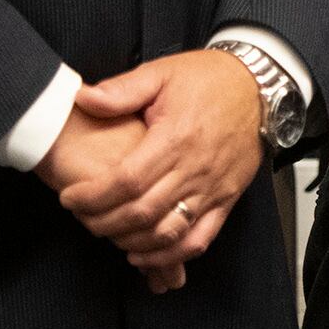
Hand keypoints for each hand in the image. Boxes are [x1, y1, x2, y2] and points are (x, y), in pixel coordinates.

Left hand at [51, 49, 266, 291]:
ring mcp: (213, 188)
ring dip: (132, 242)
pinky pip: (199, 239)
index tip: (70, 198)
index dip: (93, 195)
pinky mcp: (226, 200)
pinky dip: (170, 255)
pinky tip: (144, 254)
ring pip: (168, 232)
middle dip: (103, 222)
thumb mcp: (161, 73)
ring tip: (108, 234)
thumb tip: (83, 98)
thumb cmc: (210, 79)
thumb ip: (121, 90)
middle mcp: (195, 168)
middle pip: (142, 212)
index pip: (126, 181)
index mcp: (175, 137)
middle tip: (82, 217)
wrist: (259, 86)